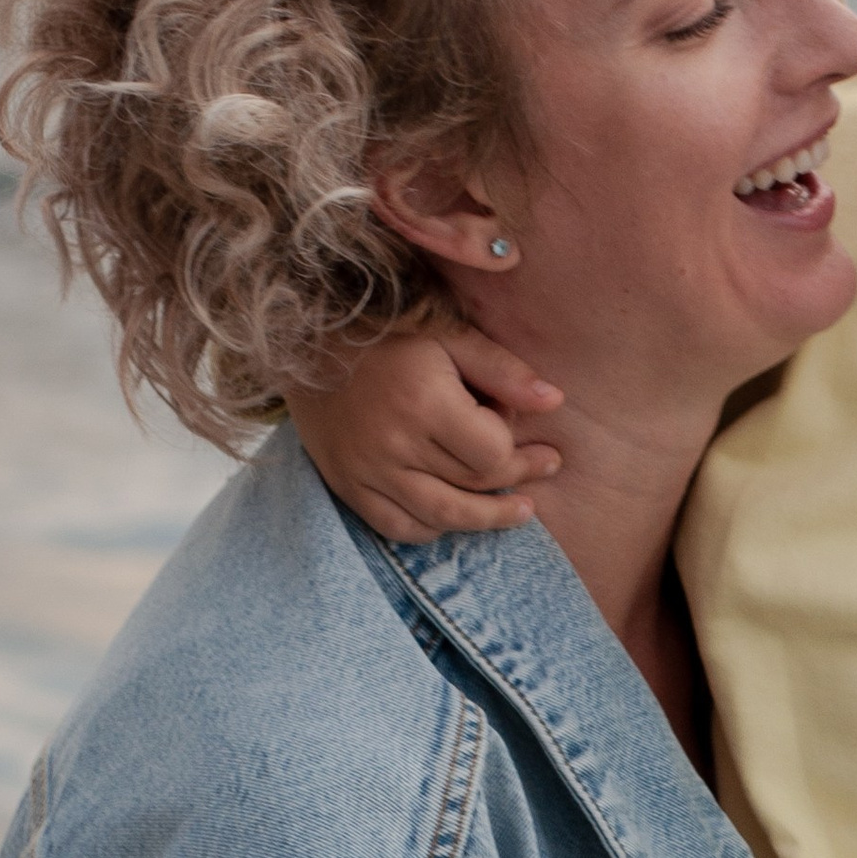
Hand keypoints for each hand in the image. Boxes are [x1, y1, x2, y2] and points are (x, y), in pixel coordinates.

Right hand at [283, 322, 564, 541]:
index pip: (492, 453)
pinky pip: (398, 528)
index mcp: (422, 402)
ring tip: (520, 510)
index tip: (521, 429)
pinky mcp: (347, 484)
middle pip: (474, 485)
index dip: (515, 446)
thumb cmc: (384, 329)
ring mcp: (367, 470)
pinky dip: (432, 529)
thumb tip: (555, 402)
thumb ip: (502, 370)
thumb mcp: (447, 333)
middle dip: (516, 477)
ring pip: (443, 518)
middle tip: (544, 465)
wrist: (302, 336)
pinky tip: (455, 514)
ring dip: (487, 519)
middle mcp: (393, 444)